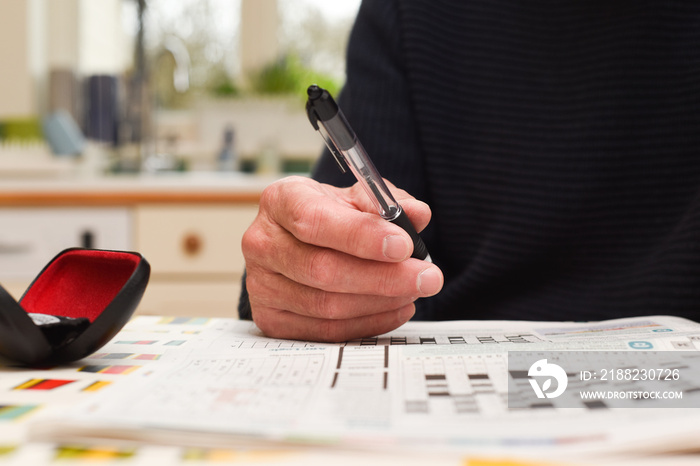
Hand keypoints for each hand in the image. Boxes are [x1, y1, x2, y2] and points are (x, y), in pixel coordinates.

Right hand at [241, 176, 443, 341]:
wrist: (295, 241)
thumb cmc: (327, 216)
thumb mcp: (355, 198)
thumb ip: (387, 203)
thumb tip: (418, 214)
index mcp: (280, 201)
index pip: (315, 221)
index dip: (361, 236)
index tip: (404, 245)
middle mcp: (262, 243)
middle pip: (323, 270)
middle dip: (384, 277)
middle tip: (427, 277)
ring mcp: (261, 286)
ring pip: (327, 305)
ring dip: (380, 301)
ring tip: (413, 290)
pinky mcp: (271, 319)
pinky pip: (326, 331)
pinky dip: (369, 322)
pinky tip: (395, 307)